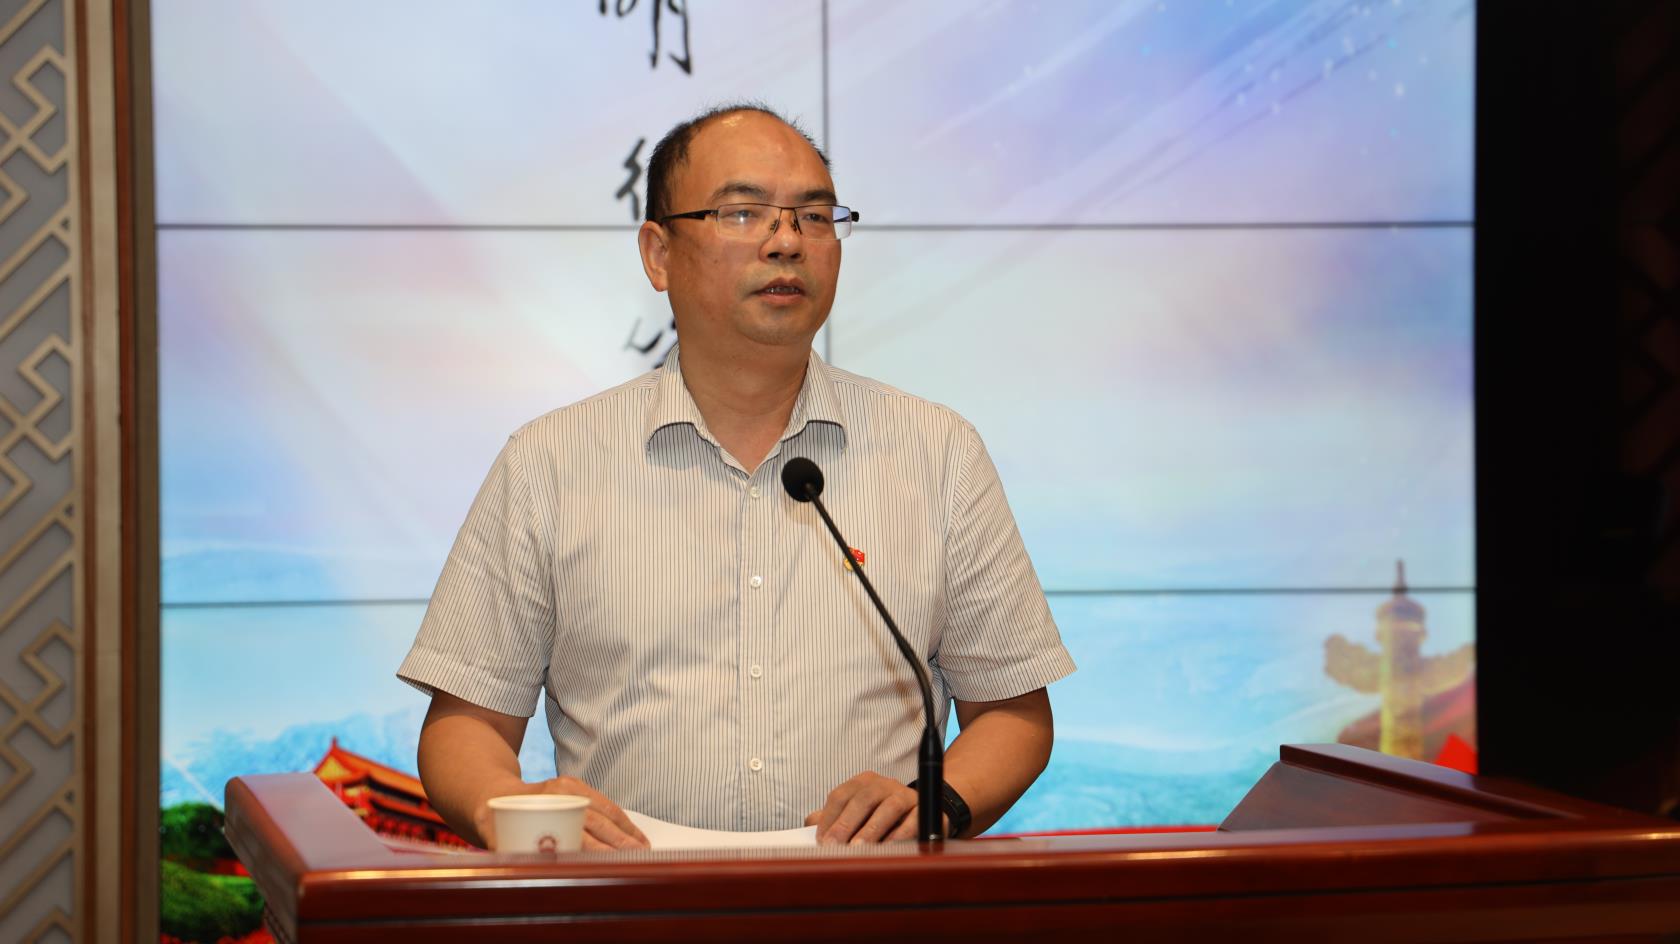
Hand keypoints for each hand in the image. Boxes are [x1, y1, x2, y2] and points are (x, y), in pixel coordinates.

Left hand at [475, 776, 648, 850]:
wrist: (492, 791)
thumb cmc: (494, 819)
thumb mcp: (491, 834)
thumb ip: (504, 847)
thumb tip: (521, 865)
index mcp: (539, 806)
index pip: (576, 832)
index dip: (597, 849)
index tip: (615, 864)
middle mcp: (557, 793)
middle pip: (596, 822)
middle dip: (619, 842)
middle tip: (639, 859)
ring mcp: (568, 787)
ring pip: (605, 810)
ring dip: (626, 830)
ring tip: (645, 848)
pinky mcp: (575, 784)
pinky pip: (604, 802)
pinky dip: (622, 819)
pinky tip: (635, 834)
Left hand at [805, 771, 933, 844]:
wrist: (924, 812)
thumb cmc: (882, 816)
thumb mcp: (858, 814)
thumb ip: (834, 817)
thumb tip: (809, 825)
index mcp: (863, 782)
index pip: (841, 795)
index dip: (829, 818)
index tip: (821, 841)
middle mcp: (884, 784)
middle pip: (862, 799)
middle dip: (846, 824)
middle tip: (834, 846)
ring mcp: (905, 795)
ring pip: (888, 808)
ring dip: (872, 829)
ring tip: (859, 848)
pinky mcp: (924, 809)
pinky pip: (913, 821)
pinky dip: (900, 835)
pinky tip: (889, 848)